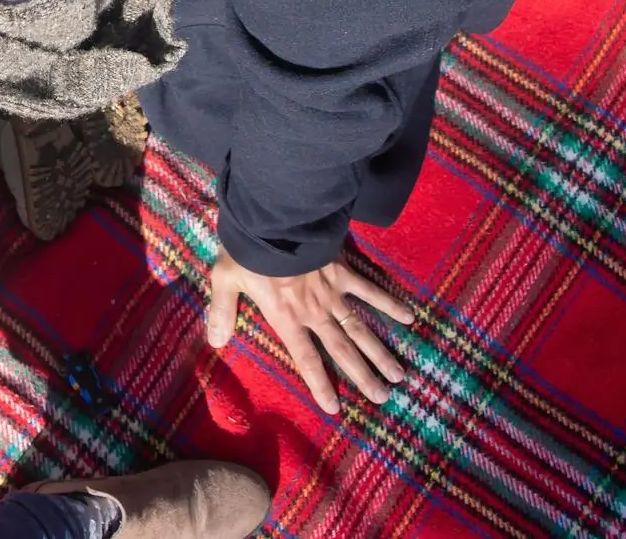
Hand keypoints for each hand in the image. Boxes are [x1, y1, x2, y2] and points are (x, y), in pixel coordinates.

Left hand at [207, 246, 415, 414]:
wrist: (273, 217)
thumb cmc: (247, 249)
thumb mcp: (225, 279)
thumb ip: (222, 312)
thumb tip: (215, 343)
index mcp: (286, 316)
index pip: (305, 358)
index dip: (320, 383)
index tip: (335, 408)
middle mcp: (313, 311)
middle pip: (342, 350)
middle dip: (362, 375)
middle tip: (382, 398)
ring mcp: (331, 292)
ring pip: (360, 328)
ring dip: (380, 352)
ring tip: (398, 375)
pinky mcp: (342, 271)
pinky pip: (370, 289)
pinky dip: (389, 303)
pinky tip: (409, 317)